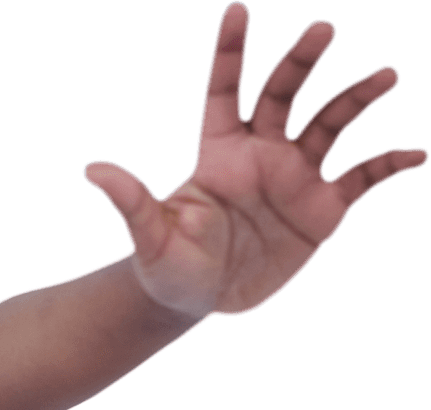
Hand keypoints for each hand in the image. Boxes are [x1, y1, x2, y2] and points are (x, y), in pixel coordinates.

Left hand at [82, 1, 428, 317]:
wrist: (202, 300)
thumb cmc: (168, 266)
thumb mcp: (149, 237)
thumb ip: (131, 201)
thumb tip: (92, 170)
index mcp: (217, 152)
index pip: (224, 91)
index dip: (230, 52)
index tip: (237, 8)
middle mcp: (261, 153)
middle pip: (283, 94)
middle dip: (301, 61)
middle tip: (321, 29)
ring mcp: (295, 176)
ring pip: (331, 123)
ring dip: (357, 97)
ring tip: (385, 74)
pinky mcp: (324, 209)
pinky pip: (364, 176)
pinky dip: (391, 163)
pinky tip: (418, 154)